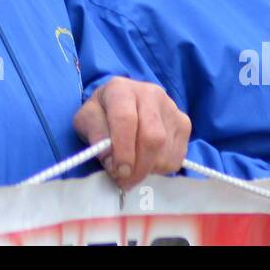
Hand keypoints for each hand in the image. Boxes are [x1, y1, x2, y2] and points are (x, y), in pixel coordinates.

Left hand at [73, 77, 190, 189]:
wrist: (121, 104)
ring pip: (166, 149)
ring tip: (133, 168)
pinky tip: (147, 161)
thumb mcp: (86, 120)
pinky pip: (176, 156)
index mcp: (121, 89)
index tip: (118, 172)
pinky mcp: (183, 123)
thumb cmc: (102, 114)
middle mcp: (150, 93)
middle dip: (138, 166)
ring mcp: (171, 108)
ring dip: (148, 169)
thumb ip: (95, 135)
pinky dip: (161, 168)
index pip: (126, 119)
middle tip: (125, 181)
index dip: (123, 150)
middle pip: (153, 136)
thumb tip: (110, 158)